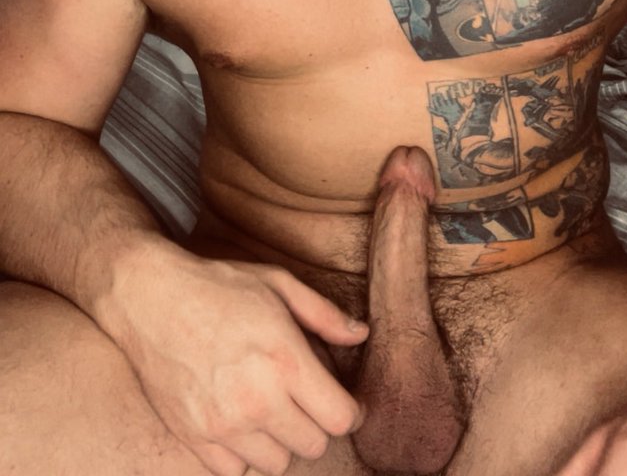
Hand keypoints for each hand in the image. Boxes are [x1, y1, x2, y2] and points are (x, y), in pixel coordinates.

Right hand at [104, 242, 368, 475]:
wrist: (148, 297)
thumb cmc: (219, 285)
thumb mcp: (278, 284)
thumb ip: (325, 314)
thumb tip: (362, 335)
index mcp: (284, 360)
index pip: (341, 419)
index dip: (351, 410)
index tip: (343, 399)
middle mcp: (256, 399)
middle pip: (313, 445)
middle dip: (316, 422)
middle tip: (302, 397)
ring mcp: (222, 424)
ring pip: (277, 463)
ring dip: (280, 440)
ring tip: (269, 407)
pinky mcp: (193, 437)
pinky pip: (235, 471)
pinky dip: (242, 453)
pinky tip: (240, 421)